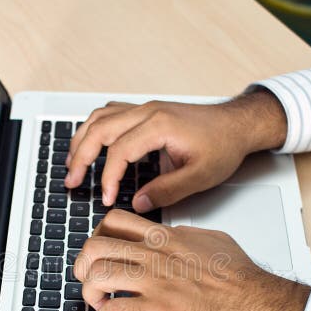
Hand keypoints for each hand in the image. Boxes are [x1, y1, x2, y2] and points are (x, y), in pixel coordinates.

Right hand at [65, 90, 286, 212]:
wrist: (237, 124)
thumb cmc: (223, 146)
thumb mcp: (200, 177)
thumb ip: (166, 191)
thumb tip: (138, 203)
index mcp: (159, 126)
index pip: (119, 151)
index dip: (108, 178)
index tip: (107, 198)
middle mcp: (148, 112)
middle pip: (100, 129)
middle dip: (81, 157)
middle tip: (72, 181)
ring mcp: (146, 108)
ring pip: (101, 116)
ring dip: (82, 139)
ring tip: (72, 164)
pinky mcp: (147, 110)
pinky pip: (111, 113)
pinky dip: (95, 128)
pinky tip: (90, 143)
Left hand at [73, 210, 310, 310]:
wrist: (260, 306)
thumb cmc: (243, 280)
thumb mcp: (213, 241)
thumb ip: (187, 237)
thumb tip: (176, 235)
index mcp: (167, 237)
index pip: (115, 222)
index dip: (98, 237)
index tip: (100, 253)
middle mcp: (155, 255)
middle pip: (96, 246)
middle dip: (83, 265)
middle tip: (89, 280)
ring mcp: (155, 281)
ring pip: (98, 275)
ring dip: (89, 292)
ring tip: (99, 303)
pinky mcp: (159, 310)